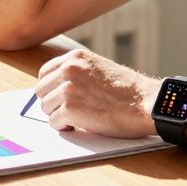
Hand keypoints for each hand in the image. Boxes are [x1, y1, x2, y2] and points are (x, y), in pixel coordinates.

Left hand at [34, 49, 159, 137]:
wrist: (145, 103)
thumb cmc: (128, 91)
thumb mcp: (100, 68)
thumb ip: (78, 72)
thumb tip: (57, 87)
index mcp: (75, 57)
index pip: (45, 72)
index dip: (50, 88)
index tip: (57, 97)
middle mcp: (68, 69)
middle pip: (41, 90)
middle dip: (52, 103)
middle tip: (67, 111)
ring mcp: (68, 89)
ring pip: (46, 107)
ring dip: (59, 115)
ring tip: (78, 118)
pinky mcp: (70, 109)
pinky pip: (54, 122)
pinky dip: (64, 127)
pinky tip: (79, 125)